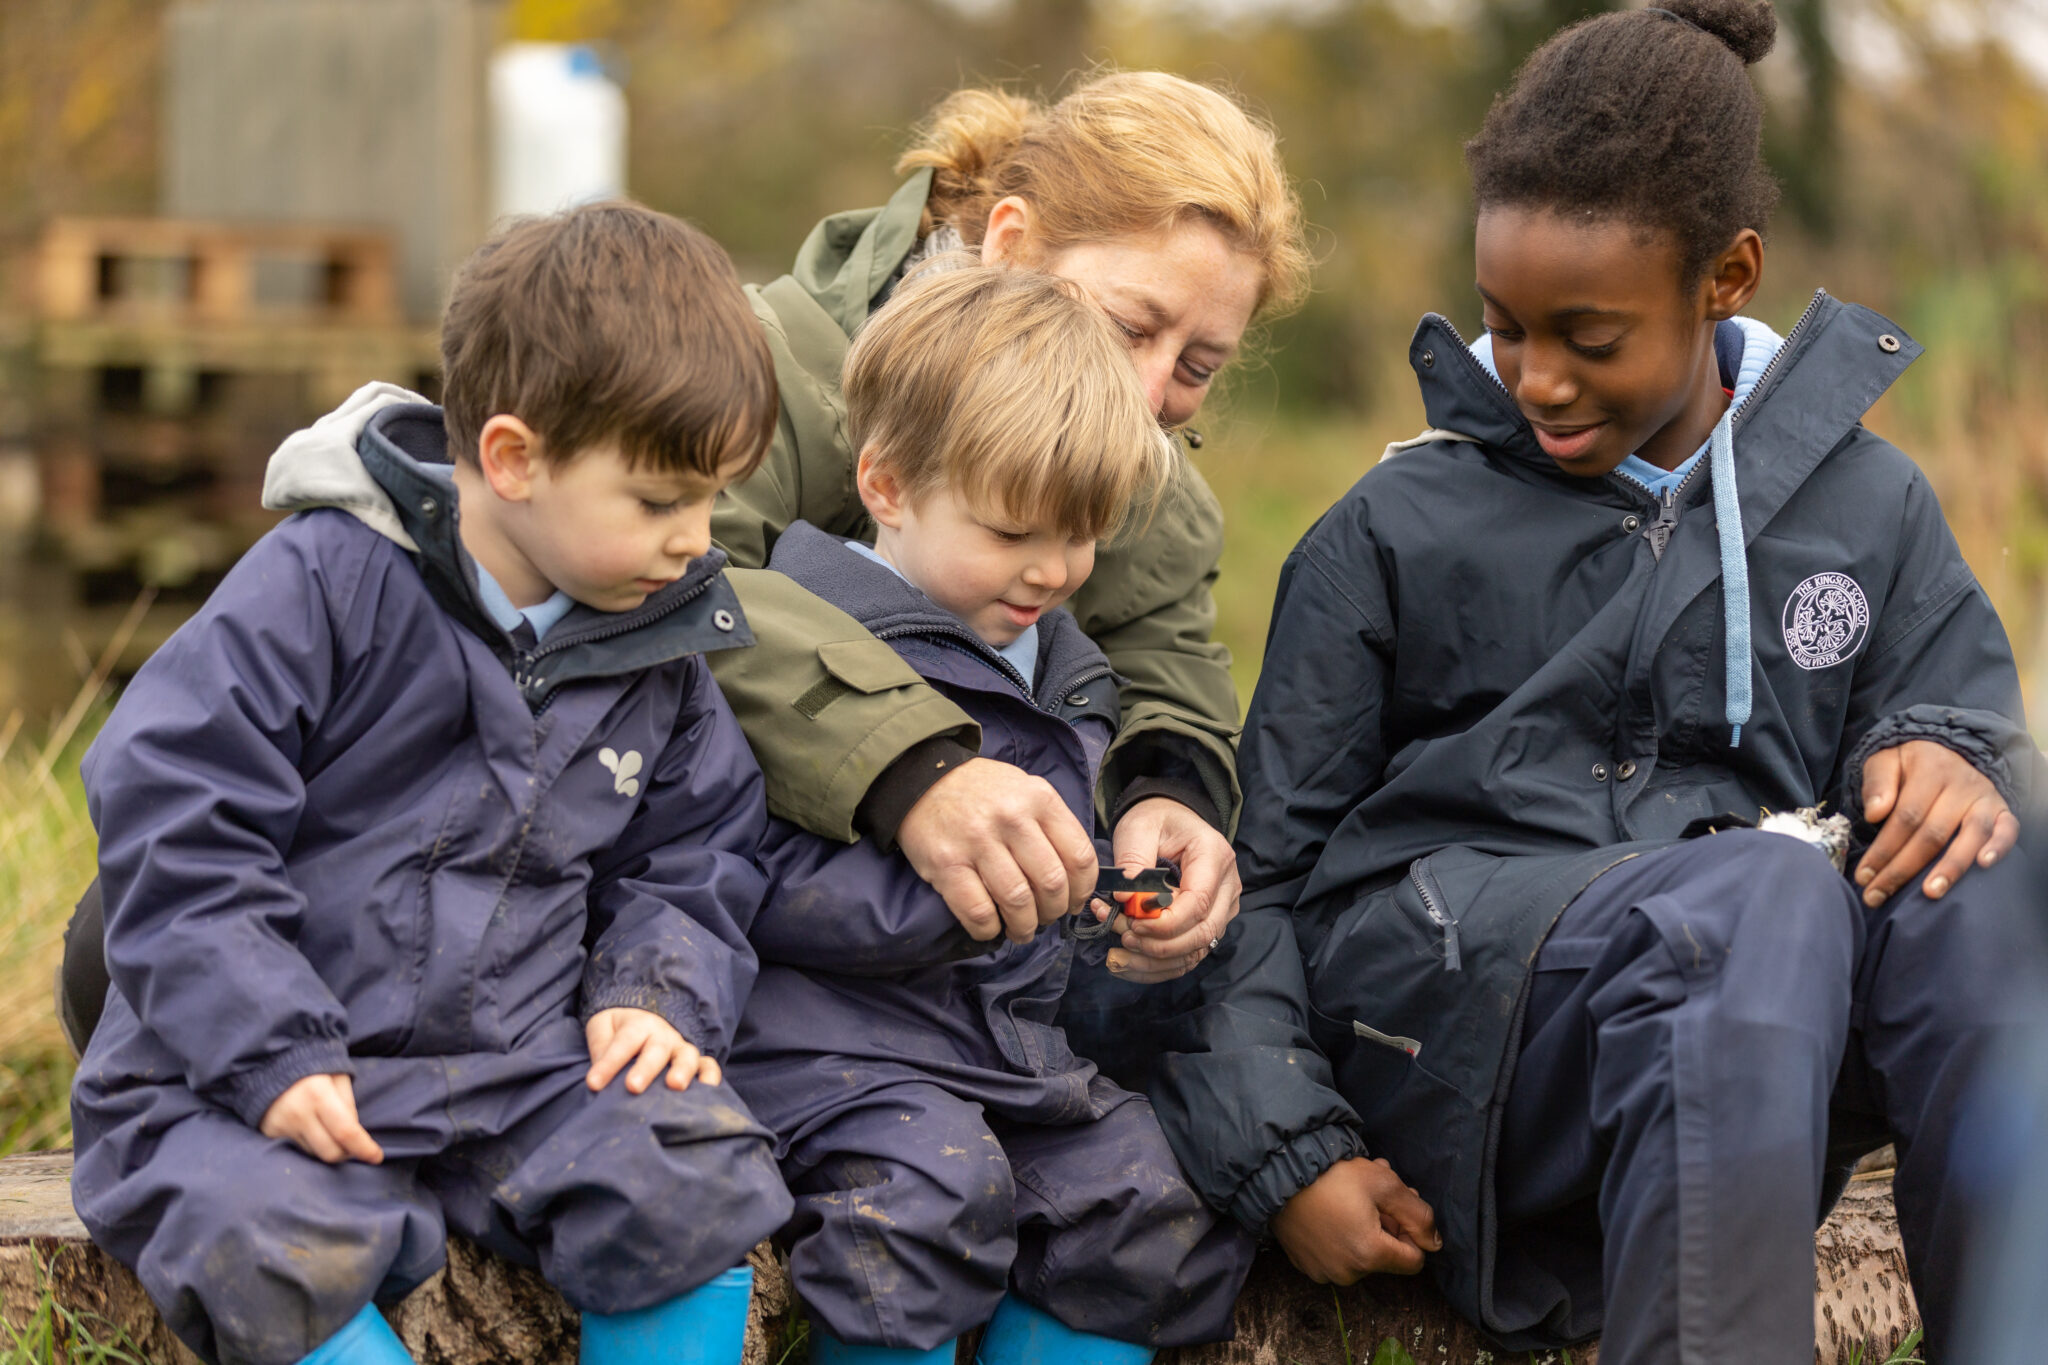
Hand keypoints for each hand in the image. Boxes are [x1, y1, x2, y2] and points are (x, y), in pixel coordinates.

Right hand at [260, 1073, 383, 1164]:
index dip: (364, 1148)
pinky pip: (297, 1149)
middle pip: (330, 1152)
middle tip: (354, 1144)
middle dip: (347, 1153)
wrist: (271, 1062)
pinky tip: (312, 1129)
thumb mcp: (338, 1077)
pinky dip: (310, 1144)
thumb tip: (355, 1135)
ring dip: (327, 1148)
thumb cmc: (313, 1066)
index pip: (346, 1132)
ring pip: (314, 1154)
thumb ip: (349, 1106)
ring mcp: (281, 1126)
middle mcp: (298, 1114)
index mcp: (318, 1095)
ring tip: (329, 1130)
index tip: (376, 1157)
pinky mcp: (270, 1133)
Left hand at [585, 1007, 719, 1092]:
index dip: (608, 1064)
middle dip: (646, 1069)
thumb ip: (600, 1047)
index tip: (594, 1084)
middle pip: (656, 1050)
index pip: (623, 1043)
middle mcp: (663, 1035)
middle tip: (633, 1087)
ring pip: (687, 1056)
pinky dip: (711, 1076)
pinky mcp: (695, 1061)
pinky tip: (708, 1091)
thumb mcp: (603, 1027)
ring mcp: (681, 1048)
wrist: (645, 1014)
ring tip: (676, 1086)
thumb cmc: (620, 1027)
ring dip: (683, 1070)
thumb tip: (598, 1075)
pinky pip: (708, 1065)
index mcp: (637, 1025)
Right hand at [897, 757, 1097, 944]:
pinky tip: (991, 927)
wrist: (921, 779)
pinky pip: (979, 911)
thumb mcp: (1025, 790)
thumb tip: (1074, 879)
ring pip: (1018, 902)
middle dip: (1053, 912)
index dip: (1082, 890)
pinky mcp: (946, 863)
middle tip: (1045, 918)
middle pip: (1051, 883)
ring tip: (1021, 930)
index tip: (1074, 903)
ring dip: (1024, 927)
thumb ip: (1050, 825)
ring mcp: (977, 841)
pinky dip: (989, 930)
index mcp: (1039, 799)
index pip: (1079, 856)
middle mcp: (1012, 818)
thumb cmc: (981, 792)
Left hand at [1101, 798, 1241, 982]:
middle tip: (1125, 937)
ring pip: (1198, 950)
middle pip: (1204, 932)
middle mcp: (1227, 886)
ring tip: (1119, 952)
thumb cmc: (1156, 821)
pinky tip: (1128, 962)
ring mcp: (1223, 908)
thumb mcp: (1139, 828)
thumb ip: (1133, 860)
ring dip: (1156, 960)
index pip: (1199, 902)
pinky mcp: (1211, 924)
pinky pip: (1189, 956)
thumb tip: (1125, 899)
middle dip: (1161, 945)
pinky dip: (1158, 966)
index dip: (1166, 922)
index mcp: (1214, 856)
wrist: (1170, 820)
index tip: (1133, 924)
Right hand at [1269, 1157, 1441, 1283]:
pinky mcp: (1305, 1265)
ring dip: (1365, 1228)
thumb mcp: (1385, 1183)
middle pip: (1386, 1255)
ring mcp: (1323, 1272)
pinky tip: (1330, 1209)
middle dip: (1387, 1225)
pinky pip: (1335, 1256)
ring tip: (1351, 1196)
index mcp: (1370, 1255)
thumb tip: (1435, 1243)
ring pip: (1361, 1255)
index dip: (1411, 1231)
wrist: (1276, 1173)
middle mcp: (1347, 1273)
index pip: (1415, 1260)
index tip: (1394, 1207)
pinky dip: (1340, 1236)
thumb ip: (1419, 1215)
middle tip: (1375, 1192)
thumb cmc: (1331, 1176)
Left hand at [1855, 739, 2018, 907]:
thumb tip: (1874, 814)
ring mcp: (1984, 797)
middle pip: (1932, 833)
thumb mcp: (1885, 761)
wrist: (1945, 749)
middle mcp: (1960, 783)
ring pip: (1971, 835)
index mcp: (1928, 769)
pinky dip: (1999, 847)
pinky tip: (1984, 865)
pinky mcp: (2002, 809)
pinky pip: (2008, 829)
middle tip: (1879, 895)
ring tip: (1929, 893)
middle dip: (1903, 869)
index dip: (1884, 849)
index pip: (1905, 817)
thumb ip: (1877, 784)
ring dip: (1951, 867)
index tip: (1863, 876)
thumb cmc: (1909, 765)